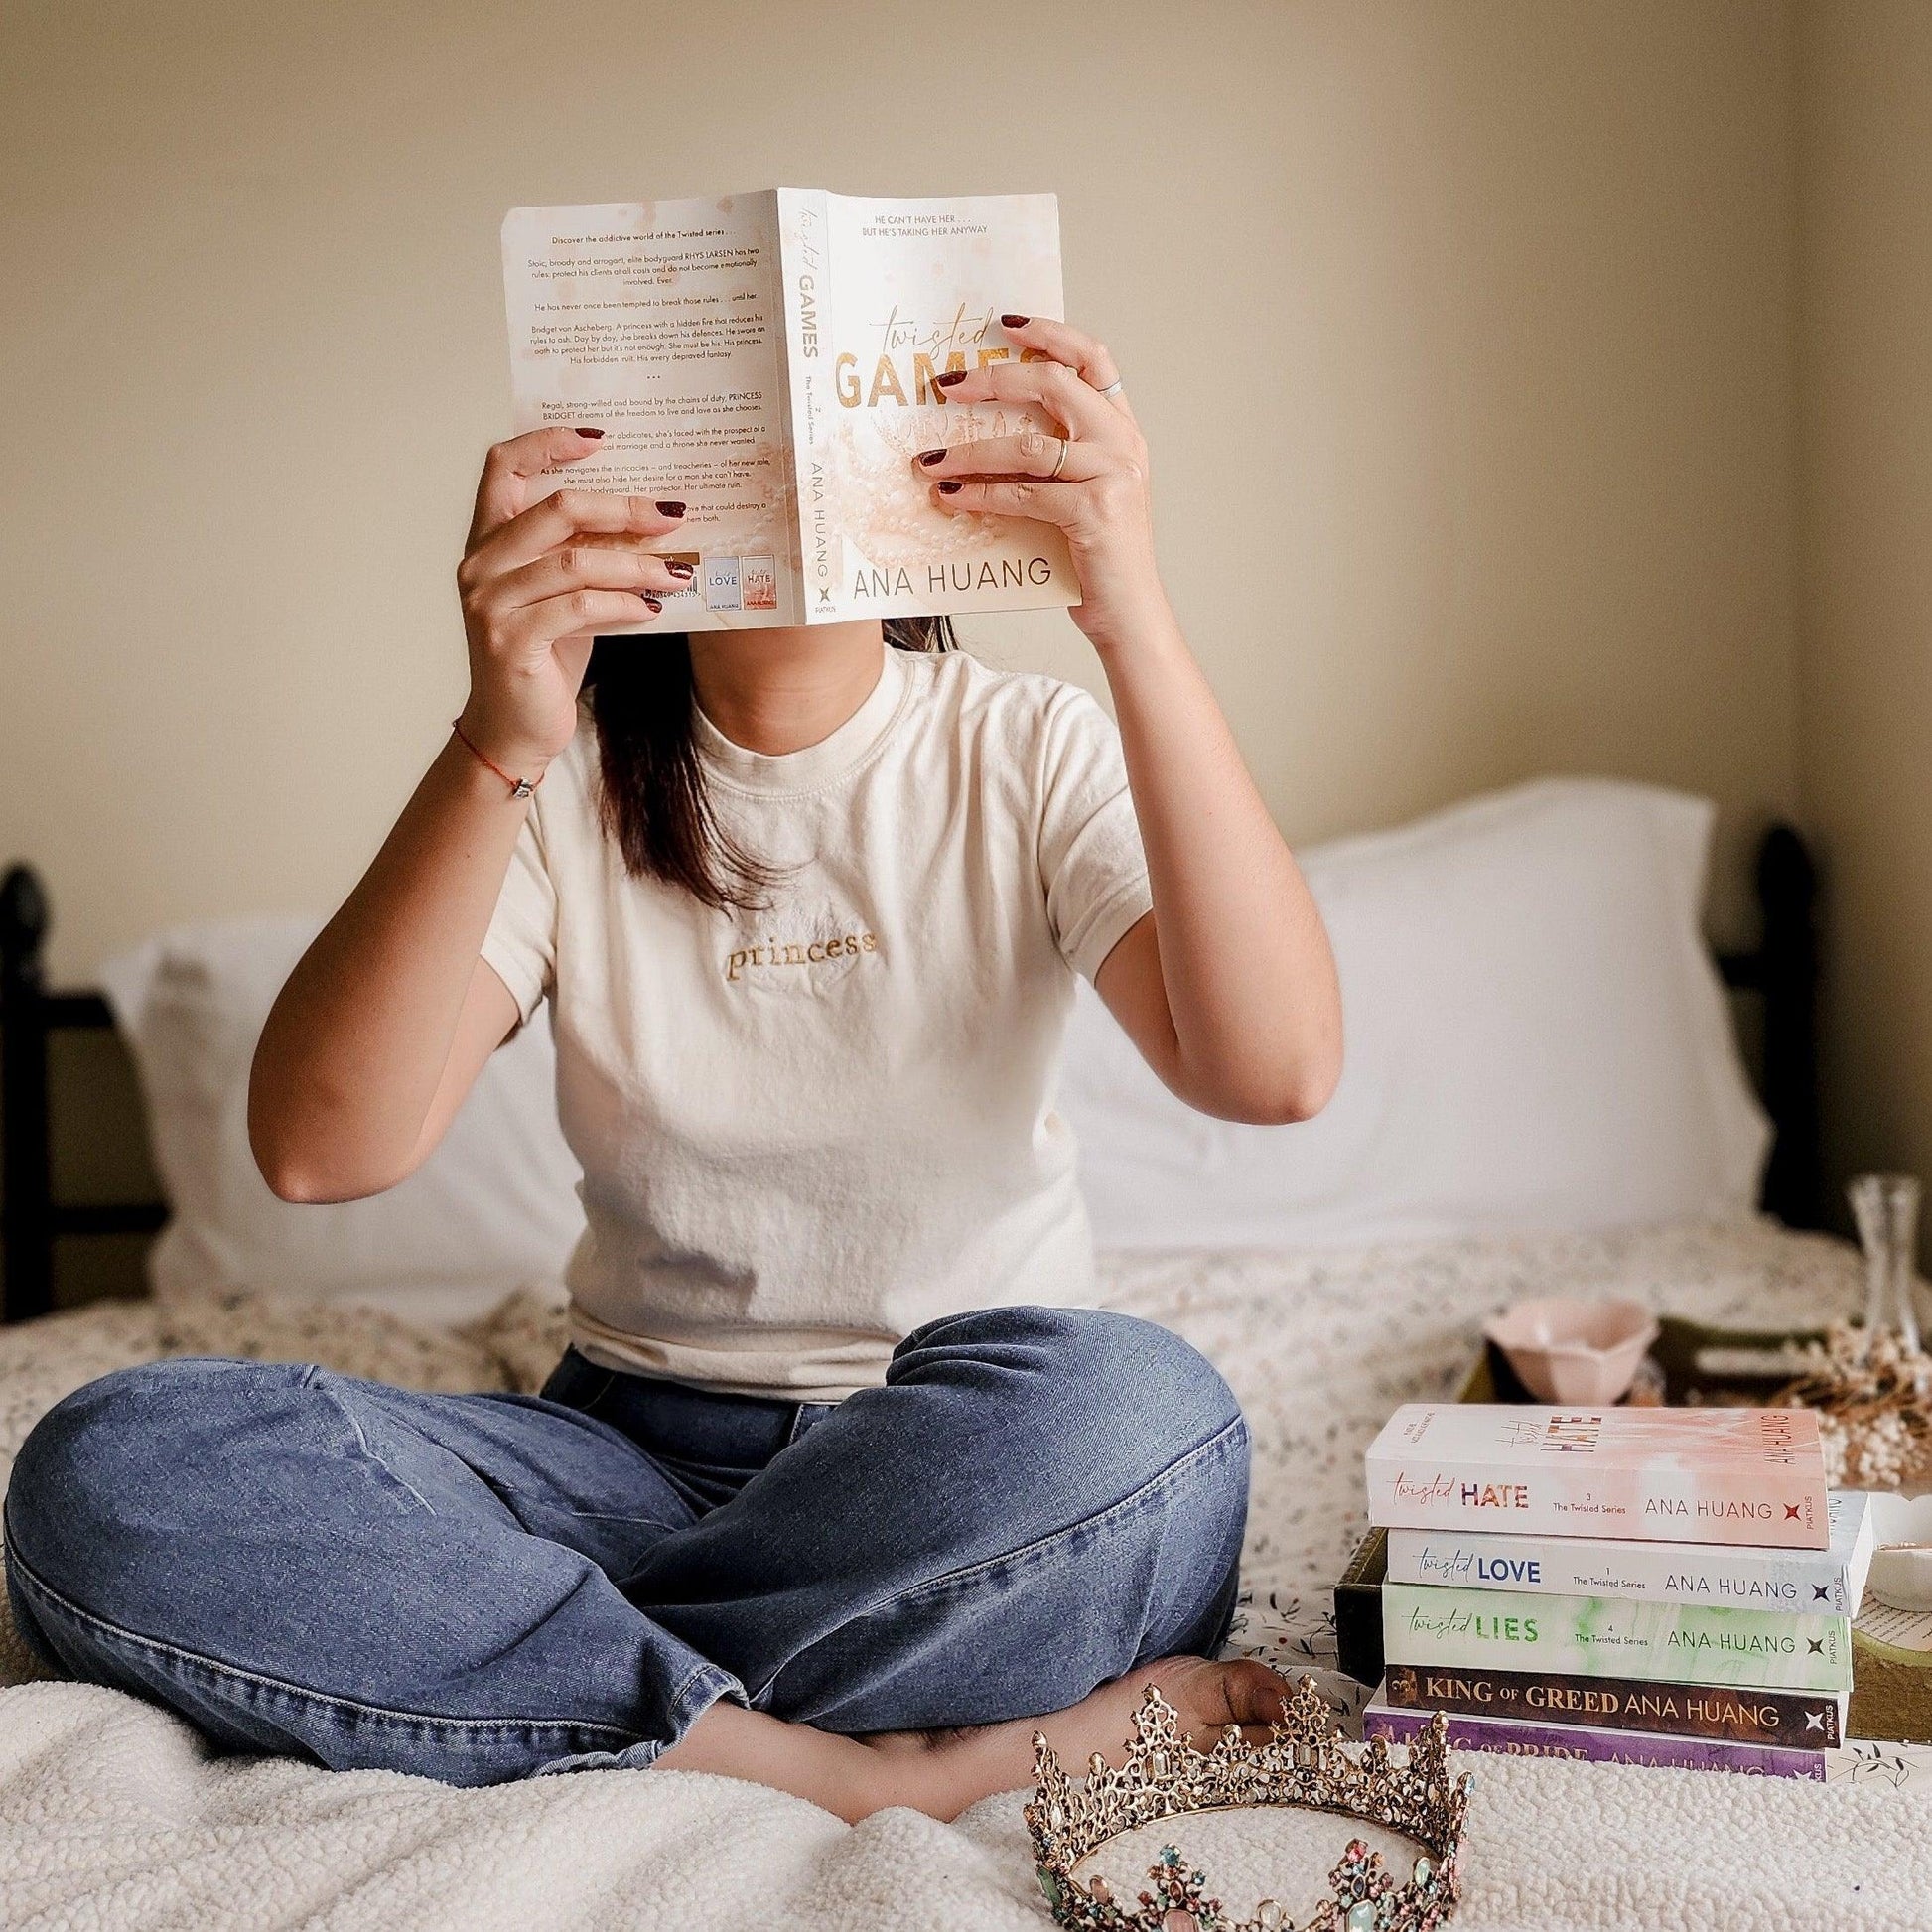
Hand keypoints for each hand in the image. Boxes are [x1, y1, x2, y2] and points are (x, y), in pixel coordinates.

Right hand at [454, 427, 691, 773]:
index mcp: (487, 541)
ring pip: (575, 562)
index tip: (600, 439)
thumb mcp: (561, 596)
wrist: (516, 729)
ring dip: (637, 564)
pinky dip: (623, 603)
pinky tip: (653, 607)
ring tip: (679, 571)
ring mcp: (490, 603)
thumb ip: (581, 555)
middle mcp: (480, 564)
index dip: (547, 443)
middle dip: (622, 507)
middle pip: (555, 508)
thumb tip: (650, 520)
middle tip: (672, 514)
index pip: (502, 467)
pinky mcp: (511, 641)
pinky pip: (580, 608)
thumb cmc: (544, 658)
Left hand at [911, 318, 1160, 643]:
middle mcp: (1123, 442)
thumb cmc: (1099, 556)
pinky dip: (980, 495)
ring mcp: (1112, 475)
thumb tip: (989, 433)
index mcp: (1122, 429)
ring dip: (970, 451)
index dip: (1050, 332)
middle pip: (1054, 383)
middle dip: (994, 379)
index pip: (1093, 359)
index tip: (1005, 324)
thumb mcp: (1085, 492)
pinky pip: (1023, 493)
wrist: (1129, 612)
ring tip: (931, 458)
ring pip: (1028, 445)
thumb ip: (1057, 457)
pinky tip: (951, 496)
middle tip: (947, 385)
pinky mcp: (1093, 511)